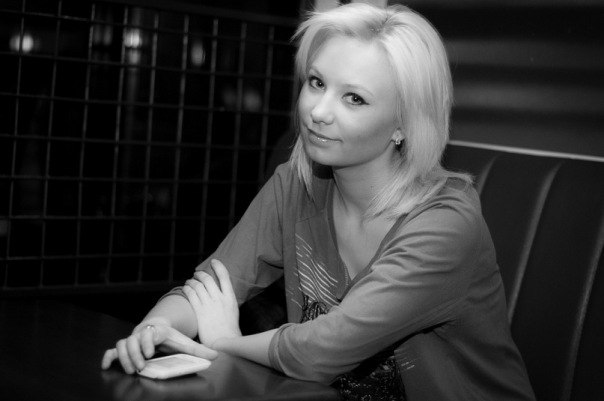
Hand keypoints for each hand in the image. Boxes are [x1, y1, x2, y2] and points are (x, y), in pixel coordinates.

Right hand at [101, 323, 217, 373]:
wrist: (158, 328)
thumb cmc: (171, 337)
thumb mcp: (185, 342)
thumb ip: (199, 350)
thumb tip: (216, 355)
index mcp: (157, 331)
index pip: (149, 332)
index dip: (147, 341)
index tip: (150, 352)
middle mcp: (142, 334)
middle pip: (132, 340)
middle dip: (135, 353)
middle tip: (141, 366)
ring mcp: (132, 340)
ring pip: (121, 344)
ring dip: (124, 357)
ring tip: (130, 370)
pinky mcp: (124, 348)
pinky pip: (112, 351)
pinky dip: (107, 357)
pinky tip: (105, 366)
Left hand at [183, 259, 241, 347]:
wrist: (224, 343)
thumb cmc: (229, 329)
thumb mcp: (233, 311)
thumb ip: (226, 300)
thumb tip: (220, 292)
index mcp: (230, 298)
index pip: (225, 276)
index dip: (219, 266)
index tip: (214, 261)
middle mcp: (219, 299)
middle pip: (208, 279)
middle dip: (200, 274)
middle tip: (197, 274)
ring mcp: (209, 305)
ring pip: (198, 286)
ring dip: (192, 281)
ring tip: (189, 281)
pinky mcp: (199, 311)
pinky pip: (191, 295)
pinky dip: (187, 289)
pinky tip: (185, 289)